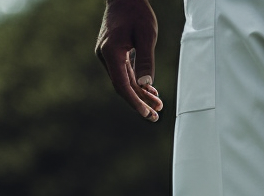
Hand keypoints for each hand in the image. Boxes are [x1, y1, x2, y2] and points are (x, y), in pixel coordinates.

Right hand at [95, 0, 162, 121]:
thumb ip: (146, 60)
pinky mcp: (112, 53)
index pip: (122, 84)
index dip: (134, 101)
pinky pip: (124, 72)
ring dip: (140, 93)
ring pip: (124, 80)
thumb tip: (146, 84)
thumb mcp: (147, 35)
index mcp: (111, 52)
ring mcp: (107, 55)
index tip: (146, 113)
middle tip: (155, 116)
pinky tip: (150, 90)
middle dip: (140, 102)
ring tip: (157, 106)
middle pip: (123, 86)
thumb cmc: (137, 12)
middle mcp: (105, 56)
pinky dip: (137, 82)